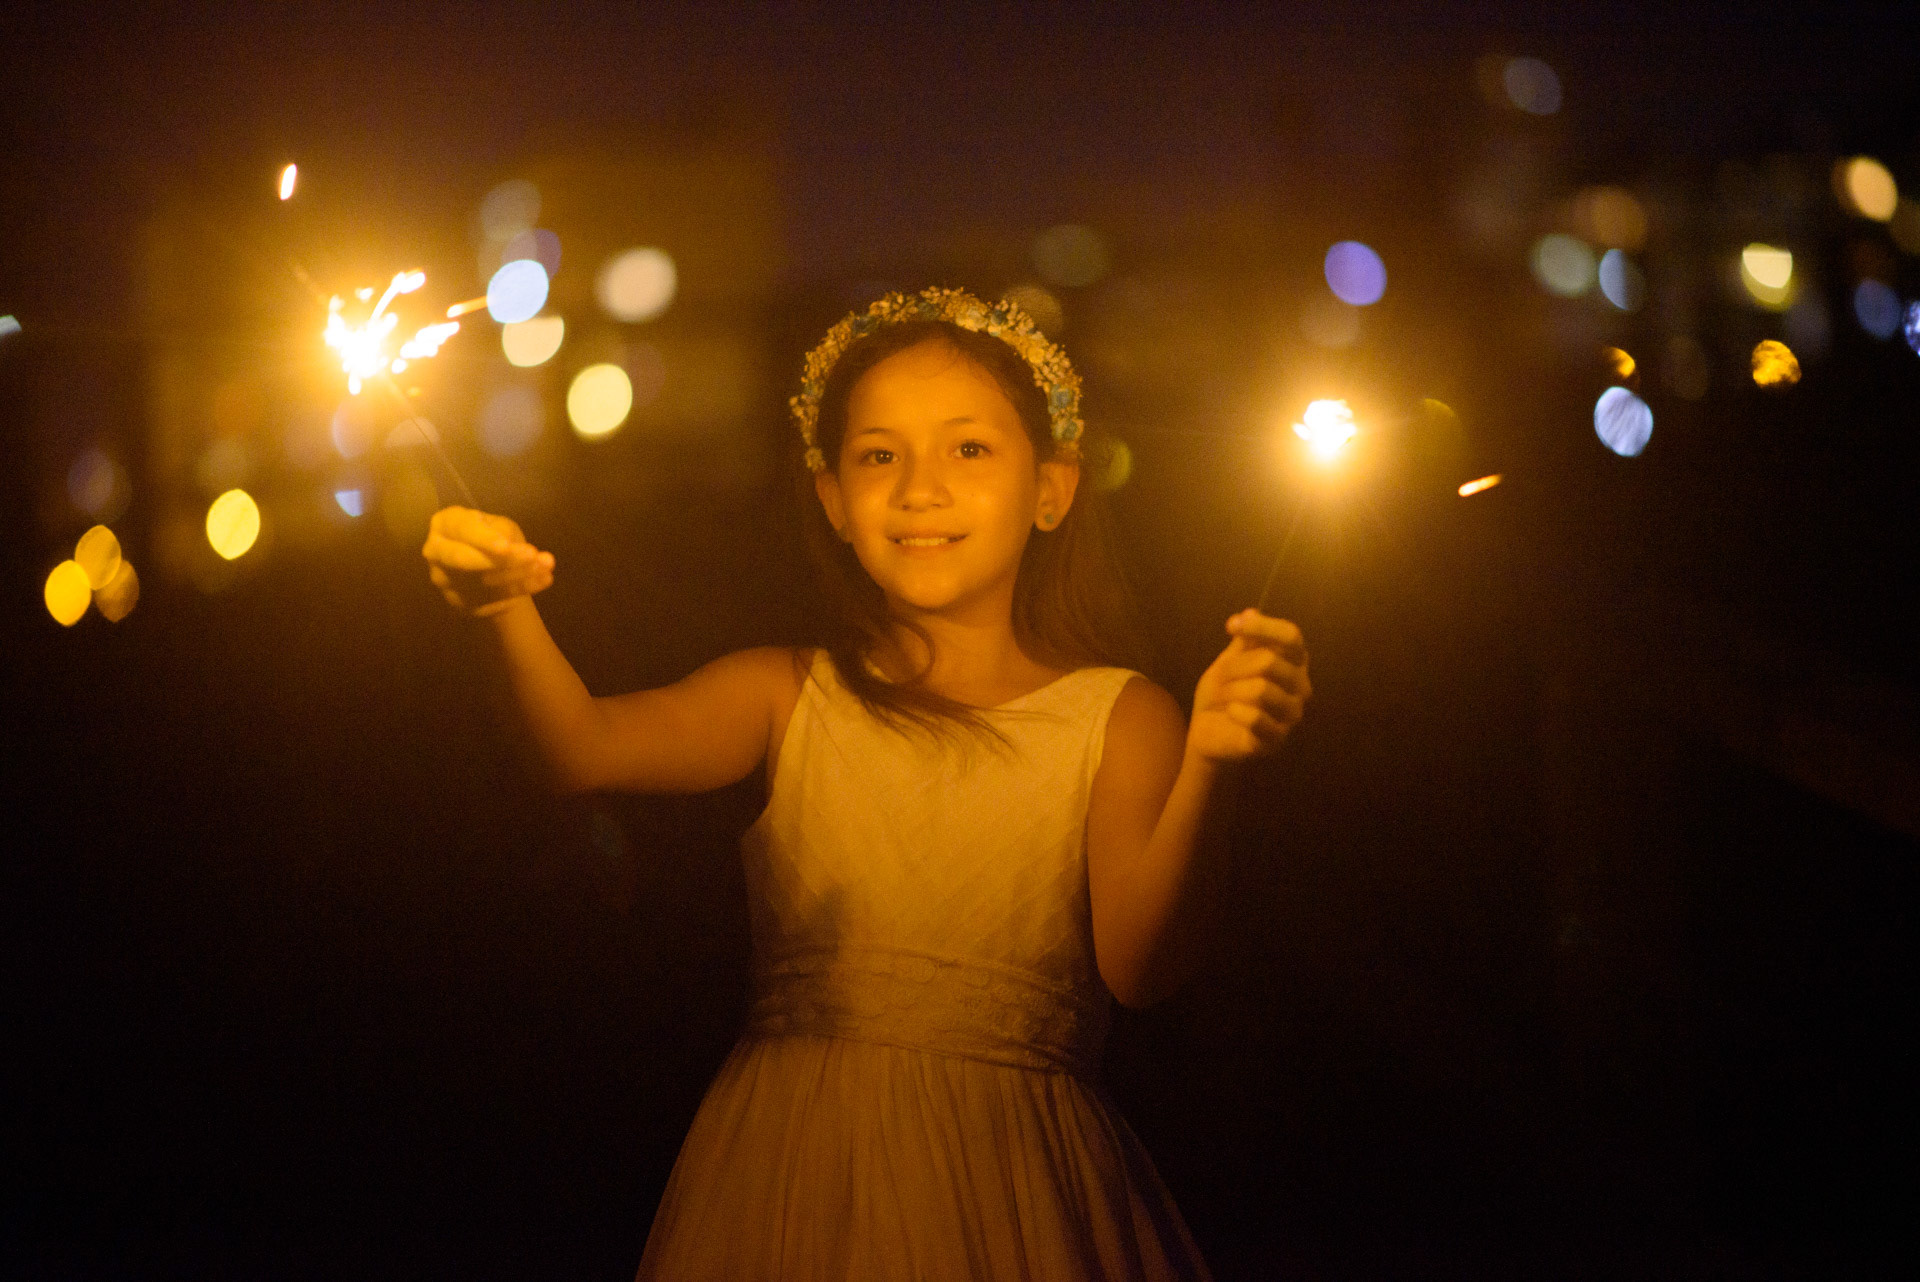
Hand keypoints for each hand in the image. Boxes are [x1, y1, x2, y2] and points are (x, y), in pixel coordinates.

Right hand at [421, 506, 554, 617]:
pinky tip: (543, 580)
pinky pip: (490, 598)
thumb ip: (503, 534)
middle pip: (463, 558)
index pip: (461, 529)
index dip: (484, 539)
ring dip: (518, 574)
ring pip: (480, 580)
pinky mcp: (458, 602)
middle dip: (500, 559)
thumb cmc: (494, 538)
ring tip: (546, 567)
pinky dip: (520, 589)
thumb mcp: (500, 527)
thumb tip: (514, 550)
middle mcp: (435, 551)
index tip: (507, 546)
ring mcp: (443, 580)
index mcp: (445, 524)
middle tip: (533, 557)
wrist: (491, 569)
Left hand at [1187, 609, 1310, 763]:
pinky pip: (1256, 718)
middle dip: (1234, 667)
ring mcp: (1292, 715)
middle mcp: (1301, 687)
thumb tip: (1251, 611)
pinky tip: (1230, 712)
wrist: (1209, 732)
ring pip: (1261, 689)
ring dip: (1231, 690)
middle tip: (1219, 677)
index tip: (1231, 625)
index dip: (1263, 627)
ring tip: (1222, 697)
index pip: (1291, 637)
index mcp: (1294, 664)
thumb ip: (1244, 640)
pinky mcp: (1277, 739)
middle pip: (1270, 661)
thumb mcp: (1230, 661)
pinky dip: (1236, 711)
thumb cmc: (1224, 693)